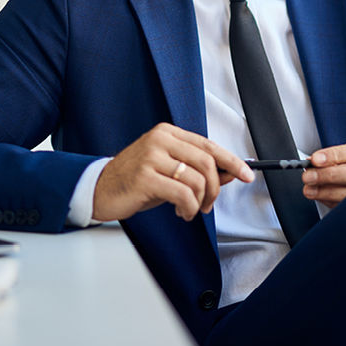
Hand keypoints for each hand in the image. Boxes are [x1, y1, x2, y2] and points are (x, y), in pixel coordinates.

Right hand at [93, 123, 252, 221]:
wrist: (99, 189)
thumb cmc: (136, 181)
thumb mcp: (170, 171)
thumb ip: (197, 170)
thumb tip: (230, 173)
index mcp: (168, 133)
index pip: (209, 145)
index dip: (231, 161)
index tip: (247, 174)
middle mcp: (160, 139)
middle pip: (207, 162)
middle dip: (214, 189)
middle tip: (208, 205)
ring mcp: (151, 156)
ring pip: (196, 180)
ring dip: (199, 202)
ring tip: (190, 210)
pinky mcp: (145, 177)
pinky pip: (182, 194)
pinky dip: (189, 208)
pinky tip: (181, 212)